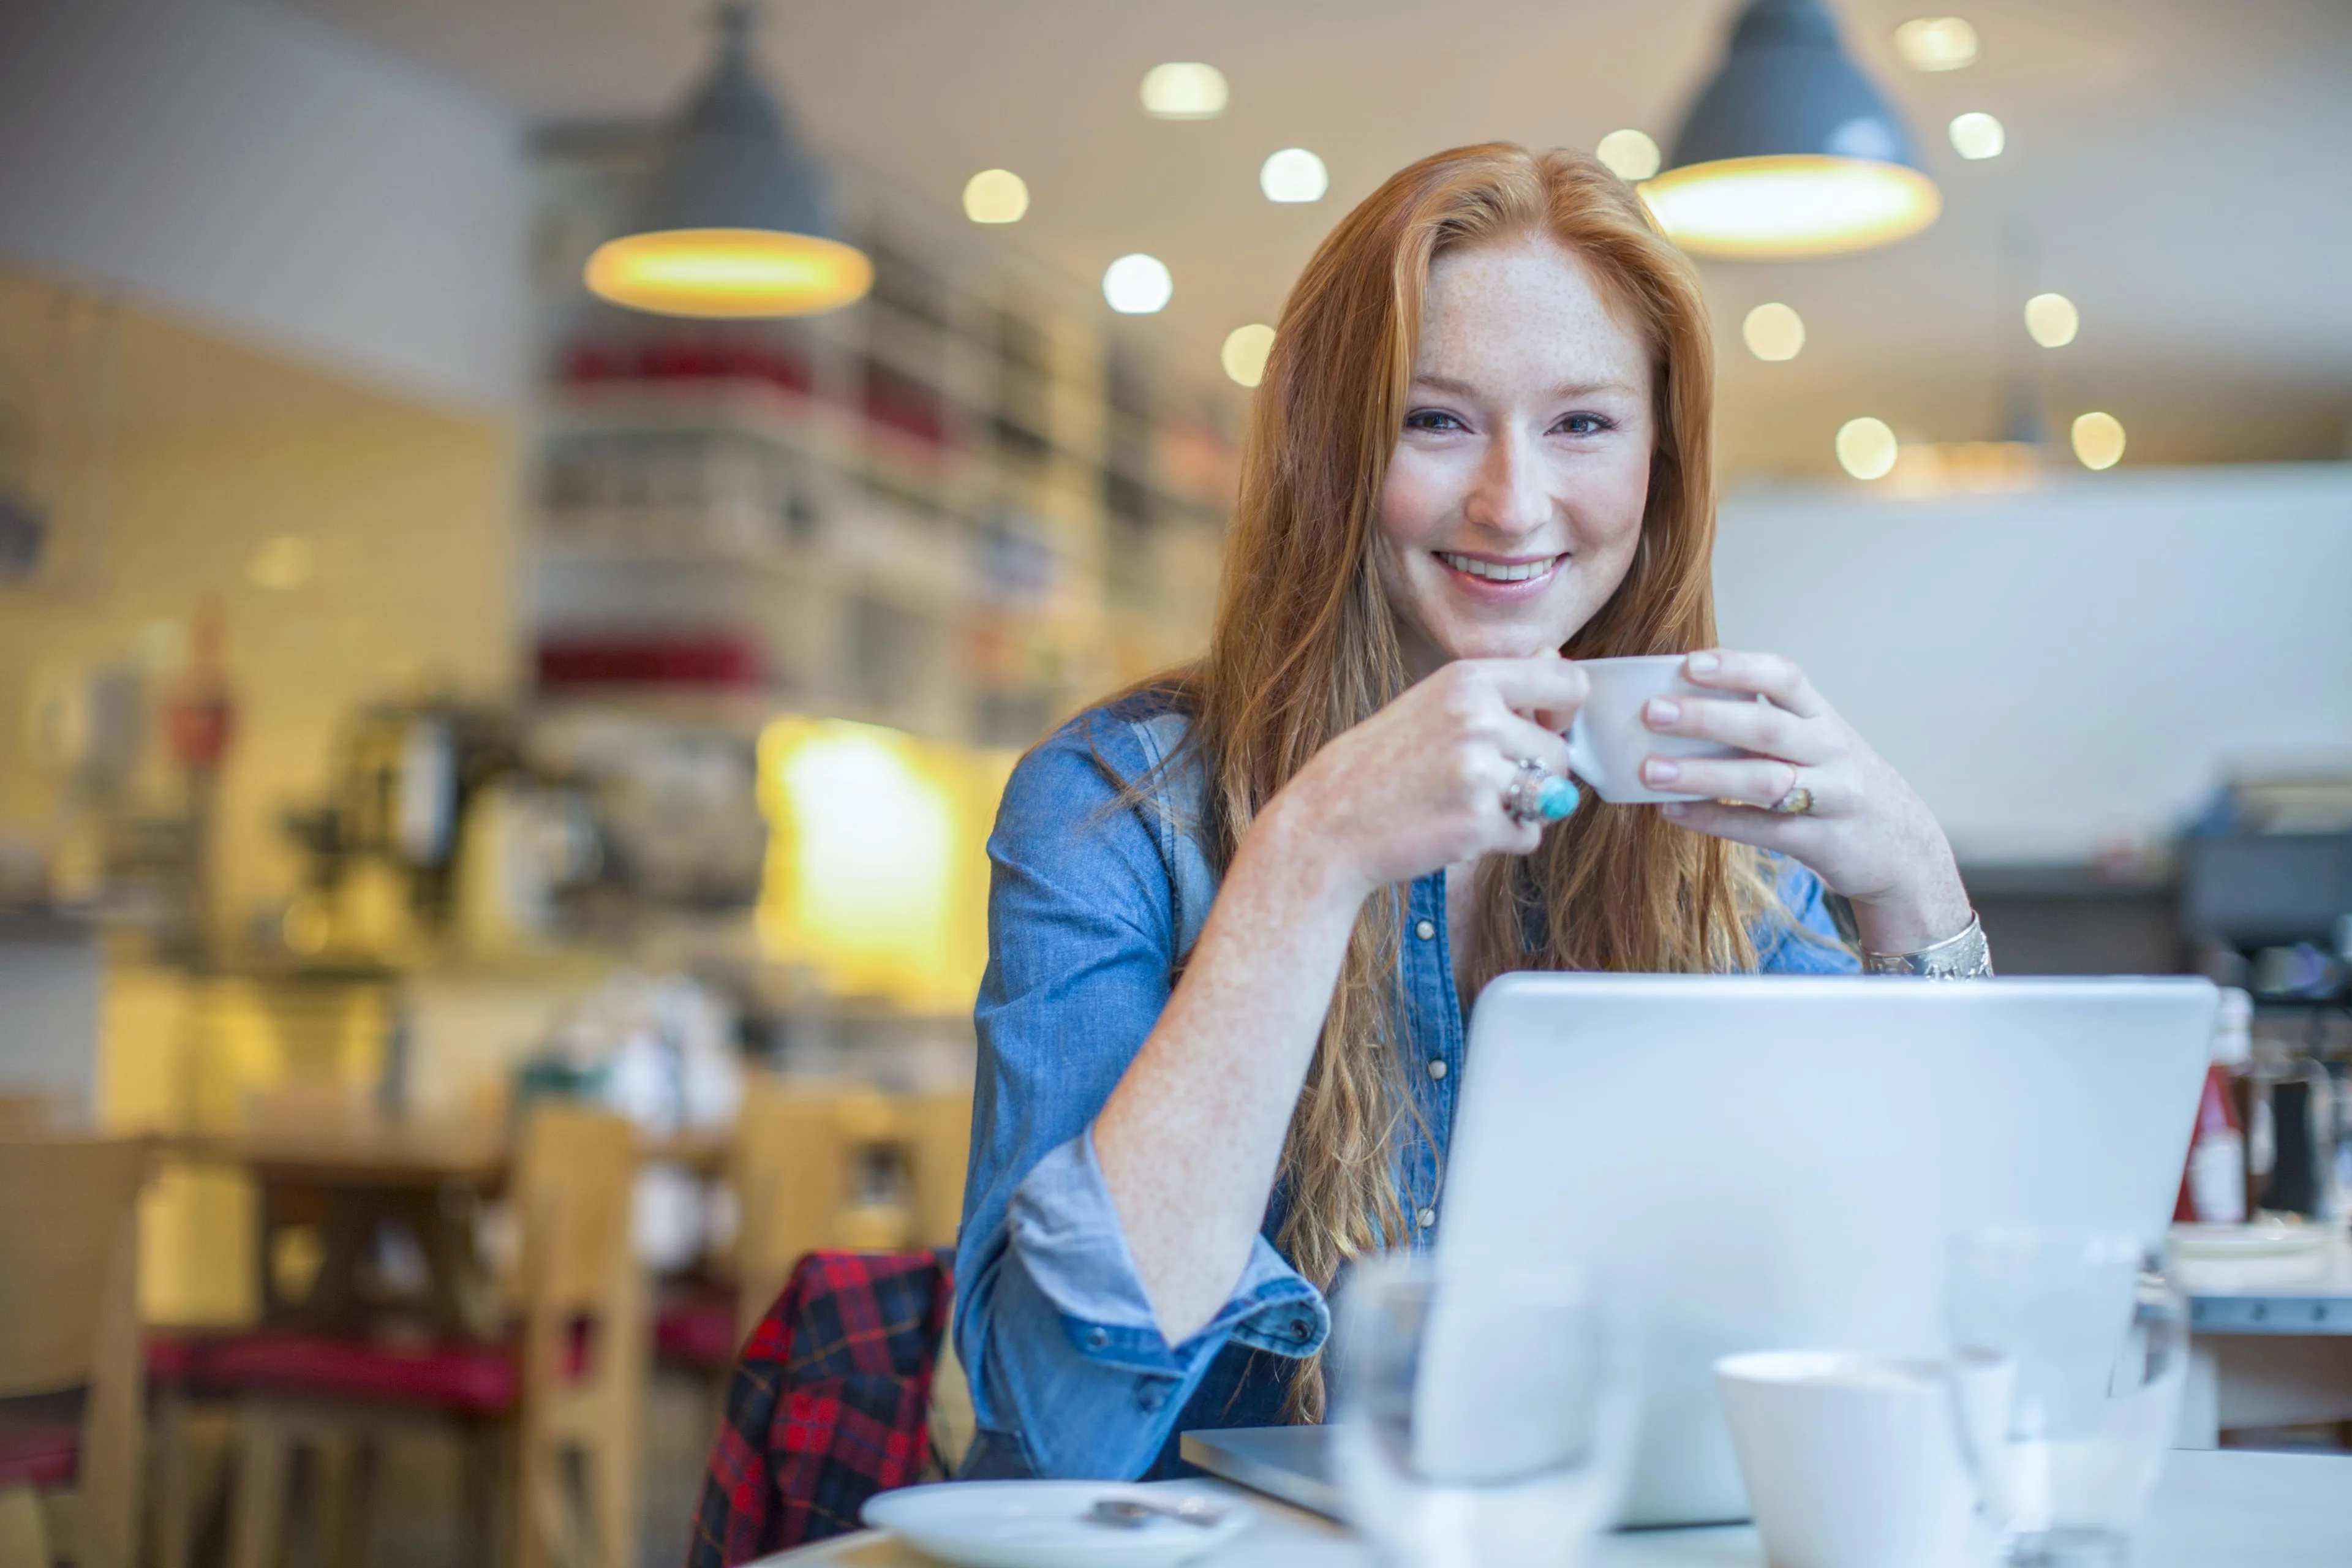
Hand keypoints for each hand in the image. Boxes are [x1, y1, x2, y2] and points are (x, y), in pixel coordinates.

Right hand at [1262, 656, 1587, 904]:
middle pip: (1559, 752)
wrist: (1327, 822)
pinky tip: (1459, 828)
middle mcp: (1478, 719)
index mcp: (1468, 680)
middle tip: (1486, 783)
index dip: (1564, 713)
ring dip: (1523, 807)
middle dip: (1536, 774)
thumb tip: (1557, 657)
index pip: (1567, 683)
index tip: (1542, 728)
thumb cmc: (1379, 764)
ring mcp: (1480, 773)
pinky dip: (1504, 839)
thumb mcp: (1432, 702)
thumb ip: (1496, 686)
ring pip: (1551, 795)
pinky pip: (1529, 835)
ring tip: (1470, 804)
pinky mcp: (1479, 823)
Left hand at [1637, 649, 1971, 952]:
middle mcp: (1832, 752)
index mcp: (1825, 719)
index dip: (1739, 667)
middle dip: (1708, 717)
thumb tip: (1684, 704)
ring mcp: (1832, 798)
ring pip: (1764, 782)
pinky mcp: (1823, 843)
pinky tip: (1673, 813)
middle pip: (1768, 728)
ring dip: (1702, 775)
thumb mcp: (1819, 745)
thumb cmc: (1841, 787)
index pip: (1786, 678)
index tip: (1691, 662)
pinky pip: (1762, 830)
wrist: (1906, 850)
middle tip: (1653, 712)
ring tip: (1650, 771)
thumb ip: (1768, 725)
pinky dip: (1715, 821)